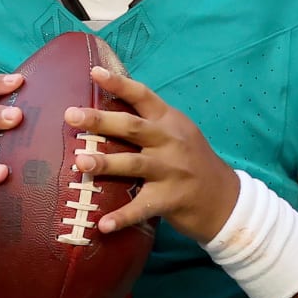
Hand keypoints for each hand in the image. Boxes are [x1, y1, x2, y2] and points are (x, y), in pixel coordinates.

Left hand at [66, 66, 239, 241]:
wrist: (225, 198)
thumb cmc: (192, 161)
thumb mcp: (178, 133)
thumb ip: (150, 122)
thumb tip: (106, 111)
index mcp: (170, 121)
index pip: (143, 96)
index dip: (118, 83)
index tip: (94, 72)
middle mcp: (170, 142)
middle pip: (132, 127)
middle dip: (100, 121)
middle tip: (72, 115)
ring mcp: (171, 171)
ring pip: (134, 164)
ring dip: (106, 163)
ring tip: (80, 163)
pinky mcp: (171, 199)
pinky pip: (142, 207)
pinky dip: (122, 217)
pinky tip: (103, 225)